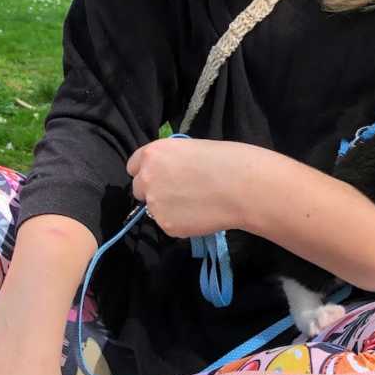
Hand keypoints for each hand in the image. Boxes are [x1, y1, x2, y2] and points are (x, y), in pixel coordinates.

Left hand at [126, 137, 257, 237]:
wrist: (241, 186)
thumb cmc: (225, 160)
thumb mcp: (190, 149)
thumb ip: (172, 161)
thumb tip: (171, 173)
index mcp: (152, 154)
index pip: (133, 166)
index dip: (148, 171)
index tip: (161, 176)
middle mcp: (146, 179)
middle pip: (138, 189)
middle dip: (154, 191)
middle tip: (178, 192)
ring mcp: (154, 205)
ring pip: (154, 209)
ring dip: (168, 208)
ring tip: (196, 204)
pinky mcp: (167, 226)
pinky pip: (169, 224)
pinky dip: (181, 222)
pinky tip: (201, 214)